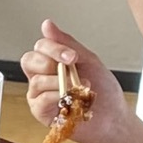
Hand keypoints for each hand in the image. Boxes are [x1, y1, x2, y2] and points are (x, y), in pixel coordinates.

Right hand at [21, 20, 119, 142]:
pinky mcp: (40, 112)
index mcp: (53, 61)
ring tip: (80, 88)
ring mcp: (39, 94)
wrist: (113, 117)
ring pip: (37, 80)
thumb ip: (67, 43)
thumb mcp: (88, 60)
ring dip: (61, 82)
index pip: (40, 47)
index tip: (72, 56)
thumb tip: (47, 25)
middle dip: (51, 62)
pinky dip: (57, 96)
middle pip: (29, 60)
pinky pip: (40, 99)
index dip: (53, 48)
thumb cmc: (103, 91)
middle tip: (72, 68)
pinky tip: (70, 99)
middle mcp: (43, 76)